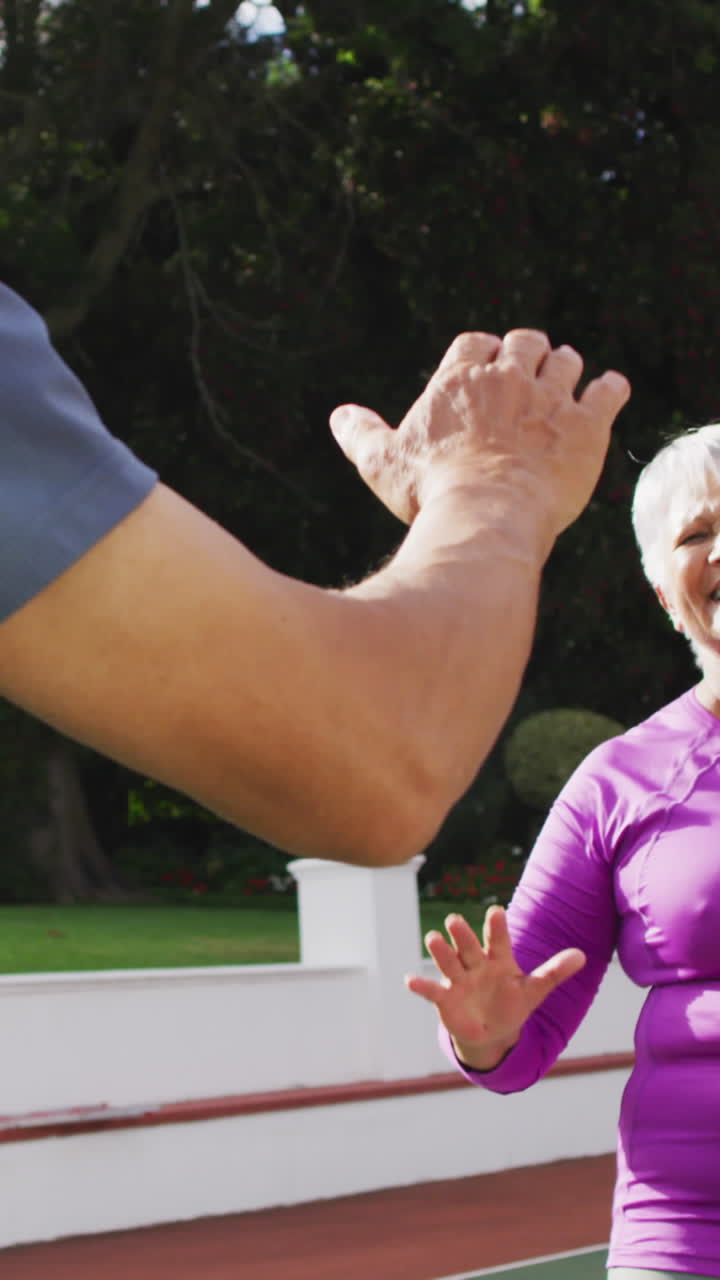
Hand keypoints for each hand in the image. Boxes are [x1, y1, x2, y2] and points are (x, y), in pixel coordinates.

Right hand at [330, 329, 629, 541]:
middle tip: (530, 368)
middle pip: (525, 342)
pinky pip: (609, 391)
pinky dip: (610, 388)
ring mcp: (551, 397)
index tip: (486, 363)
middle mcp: (509, 377)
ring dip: (565, 367)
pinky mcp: (587, 425)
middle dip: (527, 352)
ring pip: (567, 361)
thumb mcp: (383, 463)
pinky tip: (609, 391)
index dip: (483, 351)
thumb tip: (339, 416)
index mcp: (461, 378)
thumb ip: (362, 434)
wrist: (485, 516)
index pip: (476, 343)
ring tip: (566, 378)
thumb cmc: (431, 491)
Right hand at [405, 906, 585, 1070]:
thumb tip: (582, 956)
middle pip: (468, 946)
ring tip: (433, 939)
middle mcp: (476, 965)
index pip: (498, 940)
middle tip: (454, 920)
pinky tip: (410, 980)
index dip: (497, 927)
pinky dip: (421, 986)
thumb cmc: (512, 1003)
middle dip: (462, 935)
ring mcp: (458, 980)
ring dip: (440, 952)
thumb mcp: (534, 990)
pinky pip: (432, 991)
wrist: (491, 1032)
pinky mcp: (444, 999)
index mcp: (499, 960)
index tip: (496, 912)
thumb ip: (555, 972)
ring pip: (448, 962)